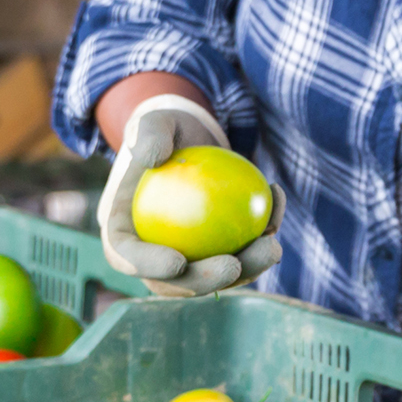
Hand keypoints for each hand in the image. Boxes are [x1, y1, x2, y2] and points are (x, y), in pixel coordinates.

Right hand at [97, 94, 282, 297]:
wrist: (194, 138)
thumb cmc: (169, 129)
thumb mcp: (156, 119)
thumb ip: (149, 134)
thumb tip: (151, 157)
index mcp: (122, 229)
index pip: (127, 255)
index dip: (148, 267)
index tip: (178, 261)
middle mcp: (151, 251)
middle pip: (173, 281)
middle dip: (204, 282)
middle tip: (235, 265)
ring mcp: (187, 254)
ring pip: (214, 276)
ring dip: (248, 270)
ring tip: (273, 248)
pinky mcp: (218, 249)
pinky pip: (242, 251)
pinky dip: (263, 235)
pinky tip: (279, 205)